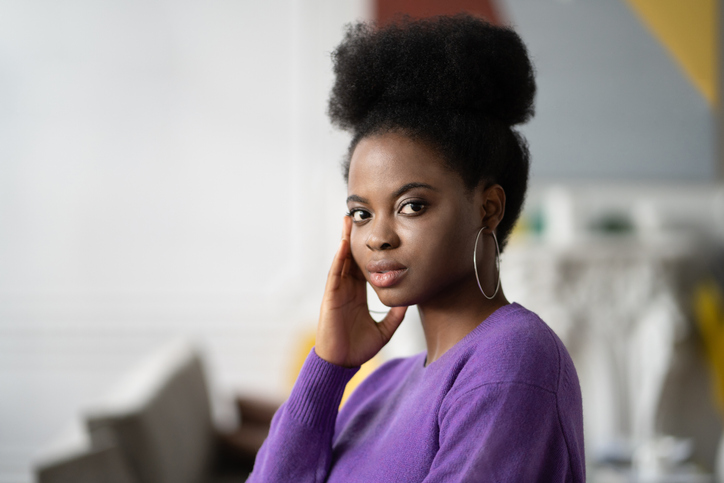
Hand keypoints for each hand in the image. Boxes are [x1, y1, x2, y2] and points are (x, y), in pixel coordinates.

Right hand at [315, 216, 407, 366]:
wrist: (341, 363)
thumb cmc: (358, 347)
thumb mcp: (385, 329)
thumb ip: (396, 315)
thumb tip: (410, 301)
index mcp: (359, 294)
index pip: (364, 266)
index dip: (370, 250)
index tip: (377, 234)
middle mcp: (347, 289)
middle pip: (351, 257)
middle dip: (354, 237)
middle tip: (361, 216)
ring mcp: (338, 291)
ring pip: (341, 260)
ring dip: (344, 240)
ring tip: (348, 221)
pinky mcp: (330, 297)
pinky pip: (335, 274)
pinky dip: (339, 259)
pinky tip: (343, 245)